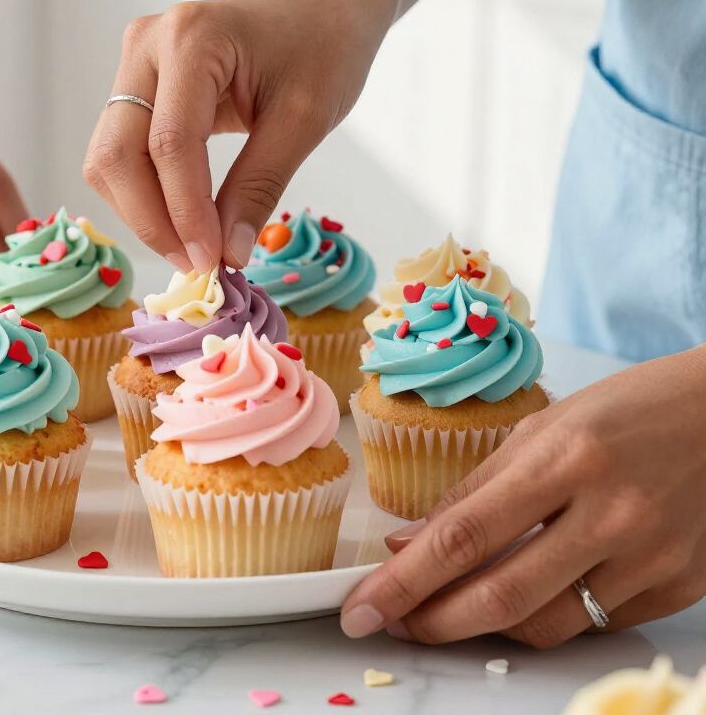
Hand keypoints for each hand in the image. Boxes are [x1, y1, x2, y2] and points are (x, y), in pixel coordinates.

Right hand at [83, 0, 383, 271]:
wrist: (320, 7)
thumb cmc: (324, 49)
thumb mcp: (304, 121)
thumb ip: (259, 186)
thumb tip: (225, 255)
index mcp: (192, 38)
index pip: (169, 143)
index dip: (184, 212)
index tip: (211, 263)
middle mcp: (147, 44)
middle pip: (117, 153)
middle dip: (151, 219)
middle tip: (196, 264)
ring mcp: (134, 61)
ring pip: (109, 157)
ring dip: (142, 211)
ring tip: (193, 247)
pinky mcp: (136, 83)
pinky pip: (121, 151)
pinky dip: (145, 193)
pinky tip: (184, 218)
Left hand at [340, 348, 705, 646]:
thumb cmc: (624, 409)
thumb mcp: (540, 429)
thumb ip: (474, 490)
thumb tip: (409, 542)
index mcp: (565, 458)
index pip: (465, 535)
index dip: (405, 580)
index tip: (362, 606)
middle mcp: (610, 513)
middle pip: (502, 595)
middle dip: (433, 621)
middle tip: (392, 622)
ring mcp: (651, 557)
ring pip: (548, 625)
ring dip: (485, 628)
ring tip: (447, 610)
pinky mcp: (678, 586)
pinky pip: (595, 626)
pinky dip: (547, 619)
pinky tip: (523, 596)